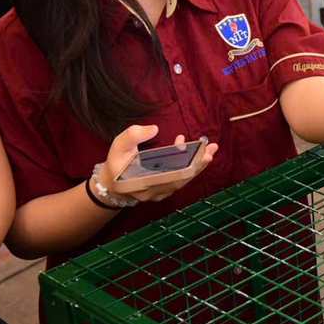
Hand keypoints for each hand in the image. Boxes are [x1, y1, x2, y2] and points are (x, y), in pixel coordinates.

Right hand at [98, 124, 218, 202]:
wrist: (112, 184)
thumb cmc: (116, 163)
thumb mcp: (118, 146)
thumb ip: (133, 135)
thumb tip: (154, 129)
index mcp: (142, 183)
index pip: (171, 178)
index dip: (188, 167)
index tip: (201, 155)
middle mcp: (154, 192)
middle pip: (182, 179)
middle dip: (198, 164)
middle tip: (211, 149)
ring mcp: (160, 194)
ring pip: (183, 180)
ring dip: (197, 165)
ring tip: (209, 149)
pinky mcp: (163, 192)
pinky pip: (179, 179)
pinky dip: (189, 167)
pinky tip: (193, 152)